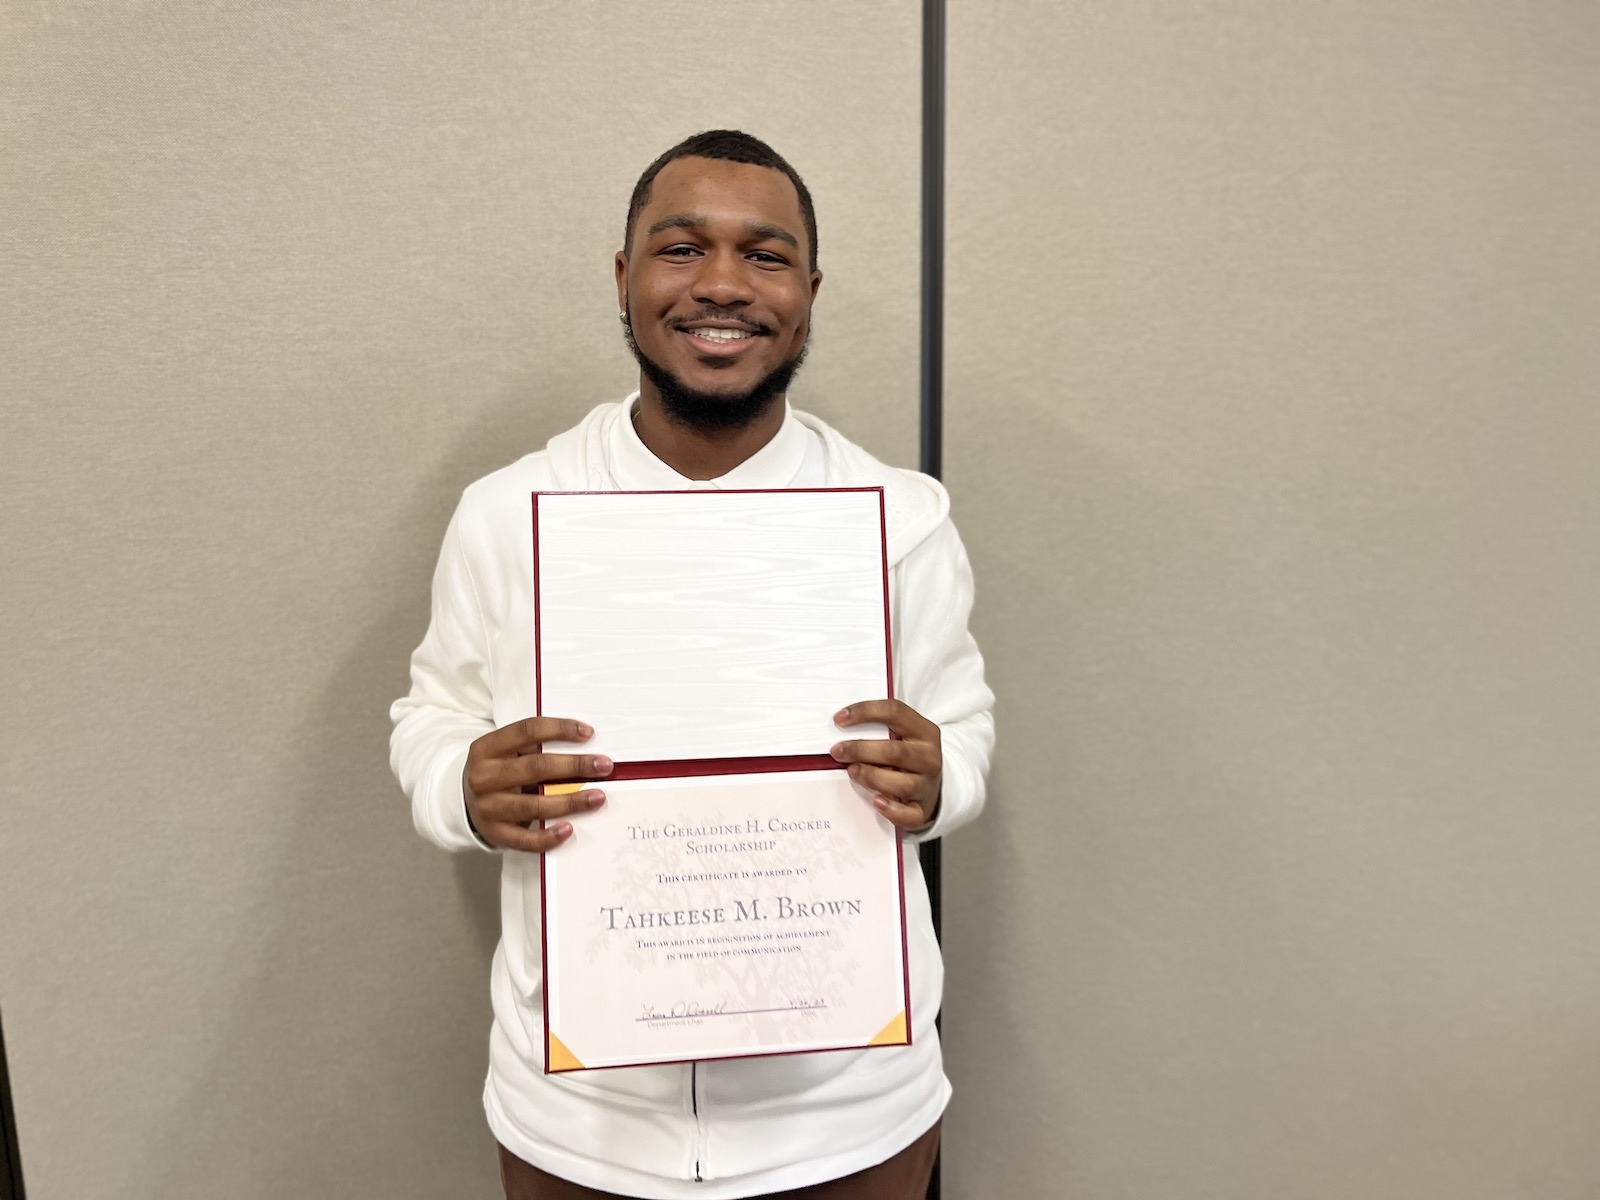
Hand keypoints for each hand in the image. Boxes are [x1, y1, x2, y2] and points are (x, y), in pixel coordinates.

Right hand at [463, 717, 612, 852]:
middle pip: (535, 767)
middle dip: (574, 766)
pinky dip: (548, 836)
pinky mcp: (494, 833)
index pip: (527, 731)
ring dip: (570, 801)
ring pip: (533, 805)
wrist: (463, 800)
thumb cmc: (497, 771)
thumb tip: (584, 748)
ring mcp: (487, 807)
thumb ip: (535, 747)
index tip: (588, 733)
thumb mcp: (505, 752)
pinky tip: (569, 829)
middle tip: (603, 766)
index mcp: (486, 748)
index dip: (560, 729)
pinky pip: (524, 839)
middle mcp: (483, 777)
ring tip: (597, 797)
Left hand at [830, 700, 941, 830]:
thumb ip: (880, 730)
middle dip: (861, 750)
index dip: (865, 712)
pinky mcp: (922, 810)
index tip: (839, 718)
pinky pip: (909, 814)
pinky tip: (876, 802)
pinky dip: (892, 810)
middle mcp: (929, 757)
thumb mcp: (903, 736)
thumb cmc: (908, 758)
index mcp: (925, 732)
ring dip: (872, 777)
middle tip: (838, 751)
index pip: (895, 712)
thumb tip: (841, 727)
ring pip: (902, 783)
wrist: (931, 787)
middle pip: (895, 751)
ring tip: (852, 772)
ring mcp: (927, 785)